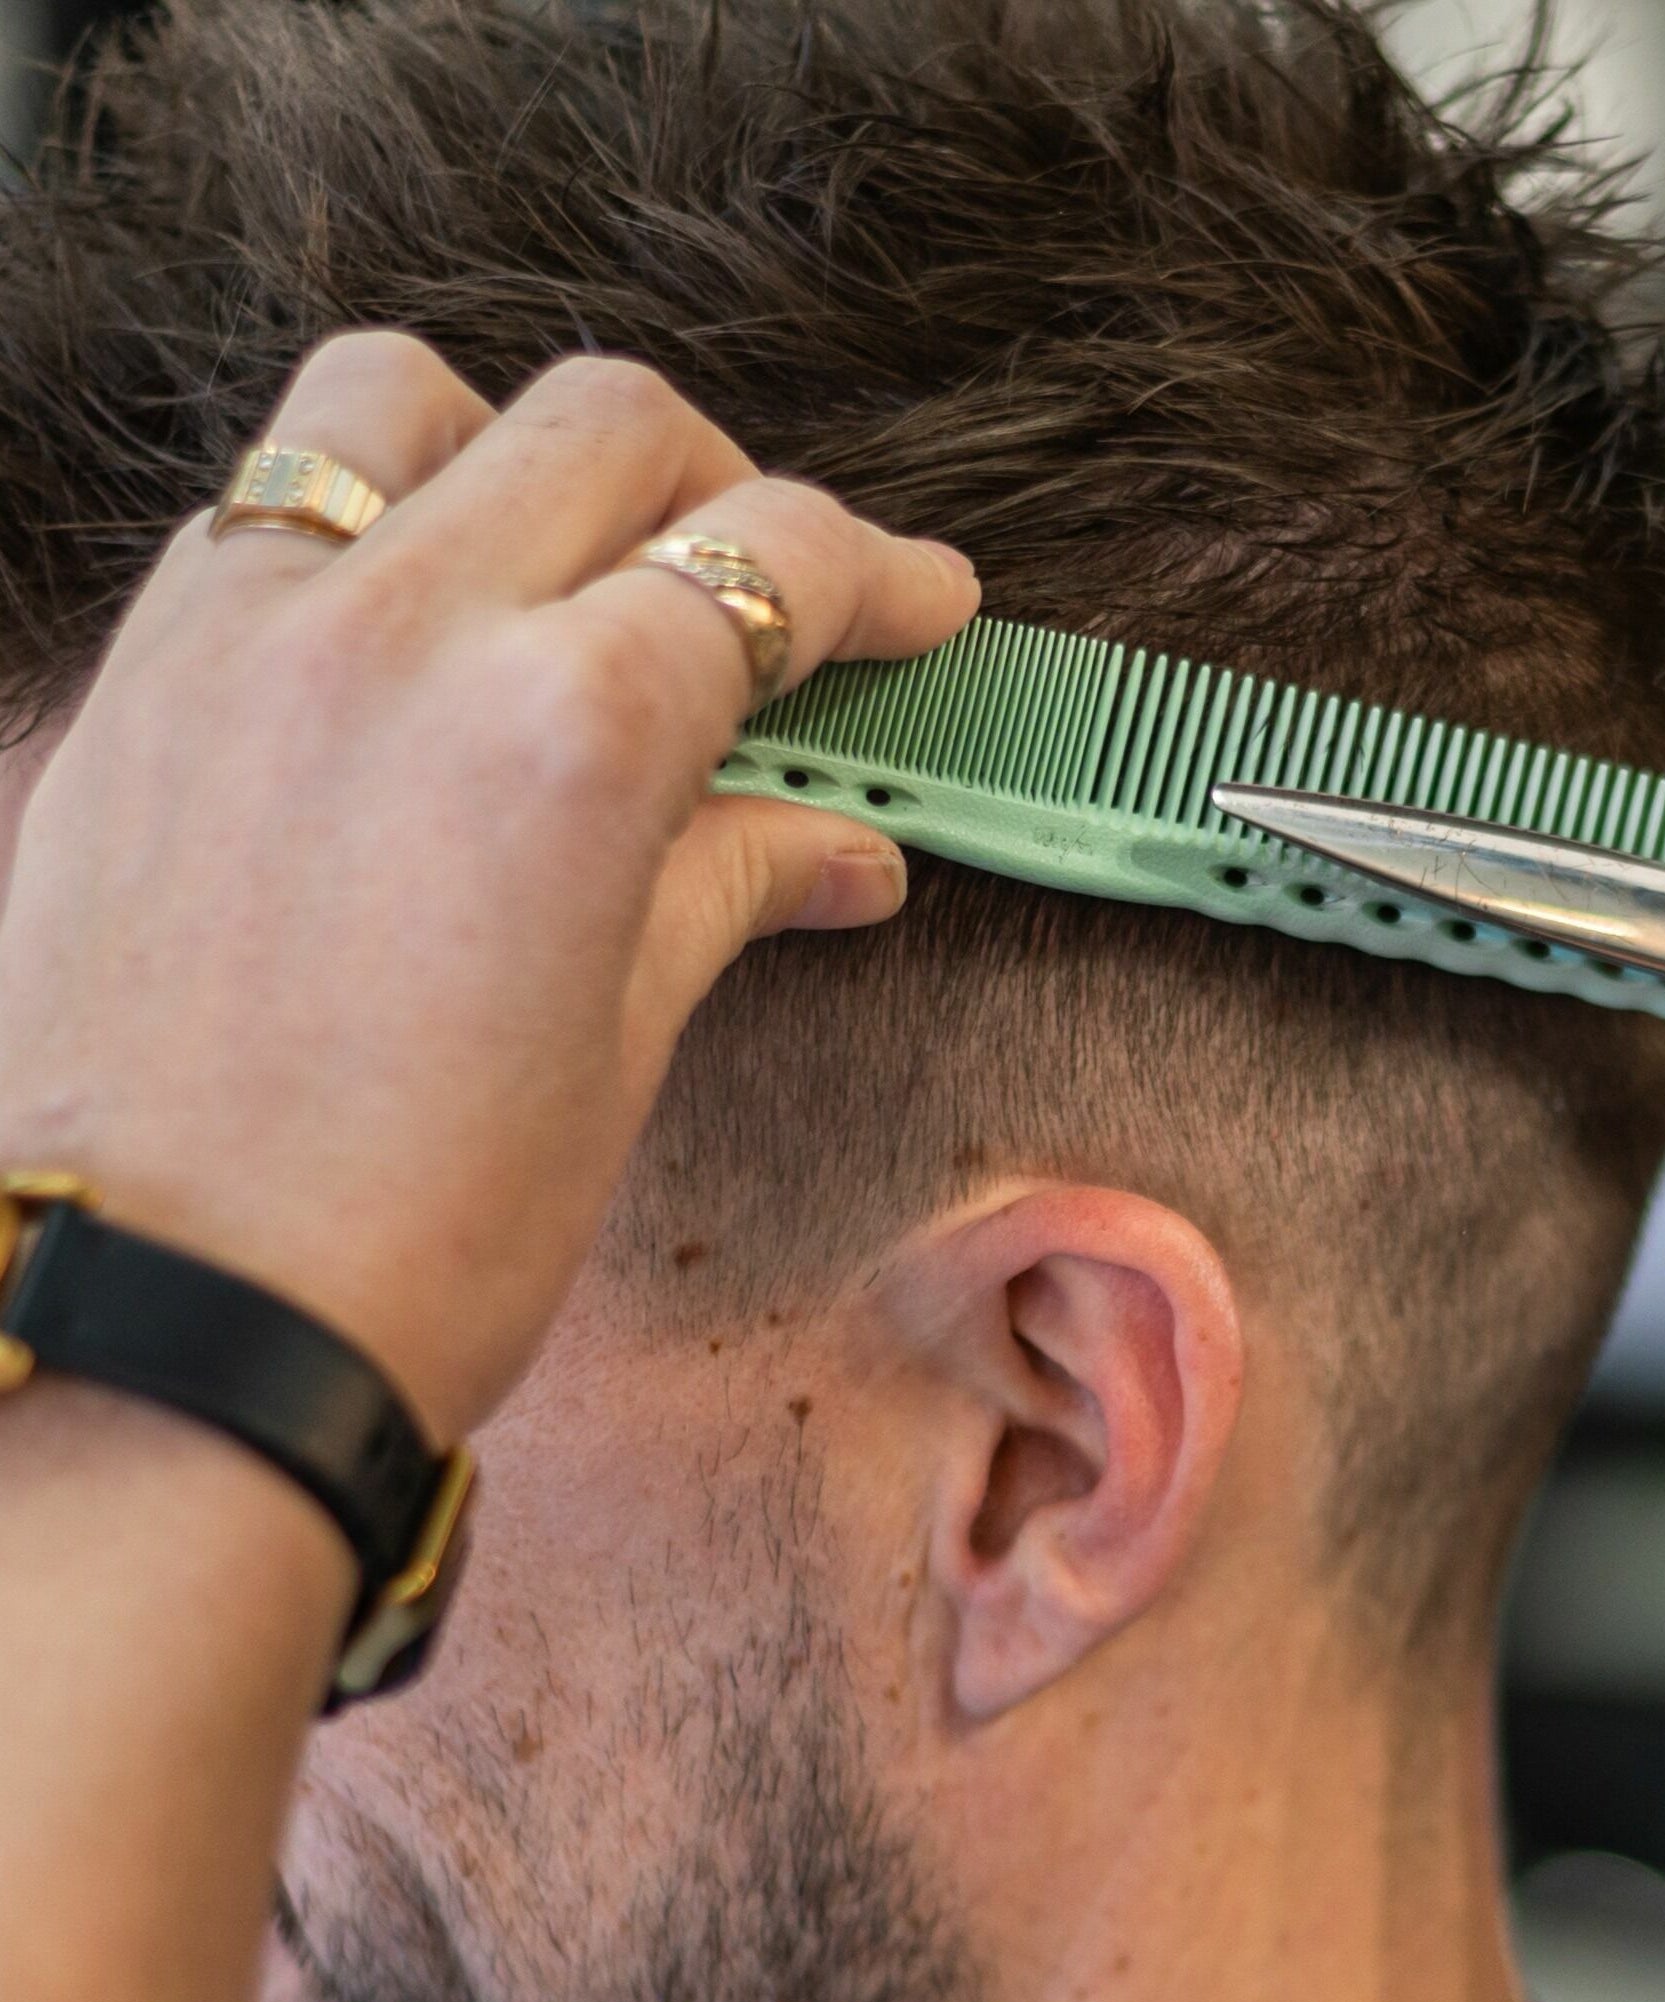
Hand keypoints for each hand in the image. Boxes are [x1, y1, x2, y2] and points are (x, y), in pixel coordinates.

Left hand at [0, 333, 978, 1439]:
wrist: (157, 1332)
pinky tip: (411, 648)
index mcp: (568, 727)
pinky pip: (266, 504)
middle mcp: (403, 629)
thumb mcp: (621, 1040)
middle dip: (724, 492)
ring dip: (515, 455)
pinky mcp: (136, 679)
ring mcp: (246, 633)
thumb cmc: (408, 1230)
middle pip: (608, 428)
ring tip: (560, 571)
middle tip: (762, 602)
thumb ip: (731, 878)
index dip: (881, 575)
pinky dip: (367, 524)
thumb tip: (843, 845)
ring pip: (402, 398)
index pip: (772, 559)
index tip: (922, 604)